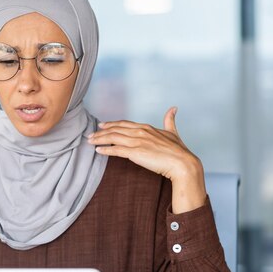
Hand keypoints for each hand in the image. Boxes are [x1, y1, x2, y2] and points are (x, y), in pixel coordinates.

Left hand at [88, 107, 205, 212]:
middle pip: (115, 130)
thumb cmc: (179, 150)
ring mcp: (137, 142)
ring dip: (100, 139)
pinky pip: (116, 150)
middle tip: (90, 134)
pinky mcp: (136, 153)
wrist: (183, 163)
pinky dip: (105, 149)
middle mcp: (140, 132)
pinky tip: (98, 150)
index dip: (112, 124)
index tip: (102, 125)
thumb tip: (173, 108)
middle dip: (101, 132)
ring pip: (113, 138)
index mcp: (146, 127)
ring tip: (90, 141)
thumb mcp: (173, 132)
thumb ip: (170, 120)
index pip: (124, 124)